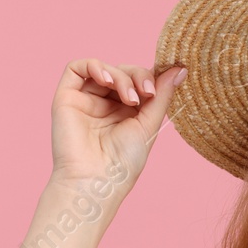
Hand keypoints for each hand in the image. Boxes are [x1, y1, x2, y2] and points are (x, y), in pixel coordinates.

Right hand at [50, 58, 185, 190]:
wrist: (96, 180)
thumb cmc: (123, 162)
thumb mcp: (149, 125)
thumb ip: (161, 95)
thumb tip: (180, 69)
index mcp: (126, 112)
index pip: (138, 80)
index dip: (150, 77)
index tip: (159, 89)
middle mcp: (105, 104)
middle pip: (123, 71)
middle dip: (138, 77)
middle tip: (147, 94)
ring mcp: (85, 100)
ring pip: (104, 68)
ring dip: (121, 76)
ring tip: (130, 98)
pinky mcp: (67, 97)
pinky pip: (76, 67)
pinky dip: (95, 66)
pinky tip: (107, 80)